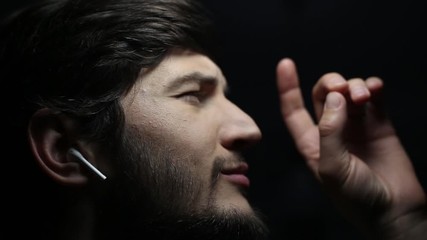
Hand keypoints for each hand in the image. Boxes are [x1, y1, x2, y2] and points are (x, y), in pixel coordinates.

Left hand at [276, 58, 426, 238]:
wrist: (394, 210)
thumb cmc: (357, 197)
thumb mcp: (332, 168)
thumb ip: (330, 131)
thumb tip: (334, 97)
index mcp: (311, 143)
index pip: (294, 110)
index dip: (288, 87)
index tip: (285, 63)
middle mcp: (331, 130)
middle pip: (322, 94)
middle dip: (329, 83)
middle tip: (340, 88)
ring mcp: (356, 125)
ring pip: (348, 92)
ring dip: (353, 85)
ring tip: (362, 96)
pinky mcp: (379, 123)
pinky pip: (373, 96)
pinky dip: (373, 86)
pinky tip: (375, 88)